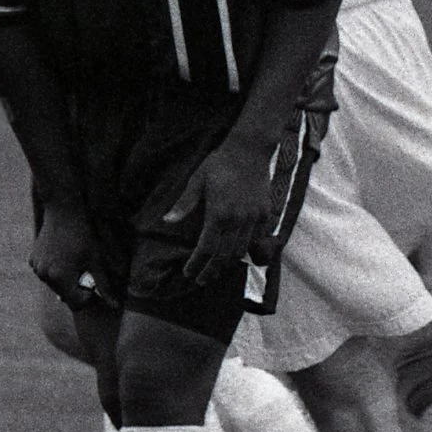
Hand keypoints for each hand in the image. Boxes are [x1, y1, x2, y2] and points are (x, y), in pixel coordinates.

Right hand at [29, 205, 114, 309]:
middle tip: (84, 266)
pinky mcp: (32, 260)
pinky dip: (55, 270)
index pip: (76, 303)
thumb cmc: (82, 234)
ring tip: (73, 259)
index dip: (88, 294)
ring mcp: (36, 268)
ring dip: (65, 278)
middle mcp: (44, 276)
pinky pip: (46, 274)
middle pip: (65, 294)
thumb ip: (103, 285)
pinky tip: (62, 254)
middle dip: (76, 286)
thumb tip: (115, 306)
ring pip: (55, 285)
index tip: (92, 278)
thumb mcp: (95, 259)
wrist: (62, 210)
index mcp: (60, 278)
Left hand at [164, 140, 274, 286]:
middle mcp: (237, 220)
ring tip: (217, 271)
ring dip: (228, 264)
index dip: (197, 263)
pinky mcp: (264, 214)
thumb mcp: (197, 180)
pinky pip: (256, 240)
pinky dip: (247, 251)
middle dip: (211, 271)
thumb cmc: (219, 164)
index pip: (206, 247)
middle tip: (201, 280)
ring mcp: (253, 218)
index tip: (189, 272)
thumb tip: (167, 221)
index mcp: (218, 213)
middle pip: (224, 255)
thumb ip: (184, 204)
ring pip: (241, 250)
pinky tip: (238, 255)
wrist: (249, 150)